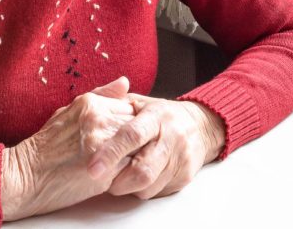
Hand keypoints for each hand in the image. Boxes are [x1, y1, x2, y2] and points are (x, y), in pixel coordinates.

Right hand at [1, 77, 135, 220]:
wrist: (24, 177)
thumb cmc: (45, 147)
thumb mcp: (68, 111)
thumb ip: (101, 96)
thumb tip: (125, 82)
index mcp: (91, 103)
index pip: (130, 108)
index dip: (128, 125)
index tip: (120, 136)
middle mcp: (98, 120)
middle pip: (137, 127)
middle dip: (134, 140)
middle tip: (122, 152)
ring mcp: (102, 144)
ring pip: (136, 147)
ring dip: (131, 156)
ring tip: (116, 164)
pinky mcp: (103, 169)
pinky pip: (129, 169)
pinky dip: (125, 173)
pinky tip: (110, 176)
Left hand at [87, 94, 225, 199]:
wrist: (201, 126)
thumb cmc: (161, 115)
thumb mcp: (139, 102)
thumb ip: (114, 101)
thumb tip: (91, 103)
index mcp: (156, 117)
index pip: (132, 136)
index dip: (111, 153)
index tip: (92, 168)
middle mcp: (171, 138)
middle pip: (141, 170)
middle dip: (116, 181)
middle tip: (102, 179)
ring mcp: (179, 159)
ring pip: (148, 186)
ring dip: (127, 187)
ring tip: (118, 177)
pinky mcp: (184, 176)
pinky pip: (157, 192)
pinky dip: (141, 190)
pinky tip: (136, 179)